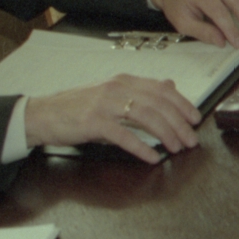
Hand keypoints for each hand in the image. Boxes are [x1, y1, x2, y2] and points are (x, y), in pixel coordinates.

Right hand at [24, 74, 200, 163]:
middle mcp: (117, 88)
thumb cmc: (77, 107)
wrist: (42, 114)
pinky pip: (123, 135)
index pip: (162, 89)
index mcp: (124, 81)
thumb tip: (170, 86)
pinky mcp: (93, 121)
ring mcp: (105, 104)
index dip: (182, 104)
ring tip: (177, 148)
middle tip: (191, 140)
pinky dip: (141, 147)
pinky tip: (153, 157)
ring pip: (145, 116)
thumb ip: (140, 91)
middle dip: (179, 123)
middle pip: (158, 103)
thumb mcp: (111, 94)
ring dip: (166, 133)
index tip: (196, 119)